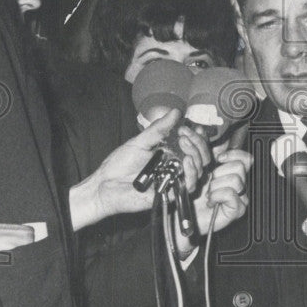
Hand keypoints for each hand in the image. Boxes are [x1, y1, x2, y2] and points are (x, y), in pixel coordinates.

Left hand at [68, 109, 210, 229]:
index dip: (198, 136)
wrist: (106, 185)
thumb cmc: (119, 165)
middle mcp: (175, 167)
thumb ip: (159, 129)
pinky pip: (189, 185)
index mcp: (170, 154)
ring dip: (196, 154)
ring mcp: (174, 180)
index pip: (193, 145)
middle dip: (198, 143)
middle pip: (200, 156)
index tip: (191, 127)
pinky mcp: (171, 193)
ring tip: (184, 143)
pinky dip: (192, 172)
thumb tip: (175, 112)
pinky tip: (187, 161)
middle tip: (185, 134)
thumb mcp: (140, 142)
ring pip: (199, 169)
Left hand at [173, 149, 252, 258]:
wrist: (183, 217)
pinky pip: (231, 194)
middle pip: (241, 165)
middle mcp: (238, 183)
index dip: (232, 153)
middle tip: (209, 181)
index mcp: (230, 172)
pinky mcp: (237, 210)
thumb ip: (200, 149)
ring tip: (208, 193)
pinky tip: (210, 201)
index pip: (244, 156)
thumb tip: (200, 129)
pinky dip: (217, 196)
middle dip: (219, 171)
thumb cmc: (188, 194)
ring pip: (236, 179)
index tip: (218, 158)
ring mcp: (240, 197)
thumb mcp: (194, 167)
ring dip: (216, 186)